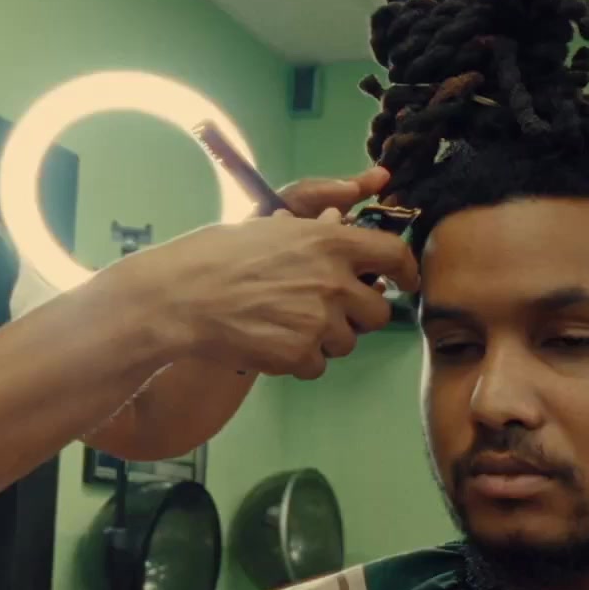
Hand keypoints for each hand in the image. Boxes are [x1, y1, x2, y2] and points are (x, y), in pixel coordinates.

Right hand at [109, 174, 417, 379]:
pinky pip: (317, 365)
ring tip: (284, 324)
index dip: (407, 271)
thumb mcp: (272, 227)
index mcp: (329, 241)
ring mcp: (318, 321)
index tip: (404, 282)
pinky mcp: (300, 354)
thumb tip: (342, 225)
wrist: (182, 297)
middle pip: (377, 311)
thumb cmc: (218, 256)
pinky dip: (298, 359)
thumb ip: (316, 231)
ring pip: (347, 342)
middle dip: (357, 316)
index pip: (394, 255)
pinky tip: (270, 341)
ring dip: (325, 338)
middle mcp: (332, 280)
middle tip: (324, 311)